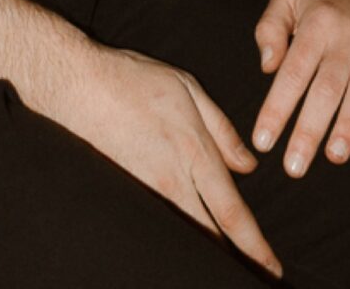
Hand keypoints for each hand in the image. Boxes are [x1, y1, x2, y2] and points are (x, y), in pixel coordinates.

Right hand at [47, 45, 281, 275]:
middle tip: (253, 279)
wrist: (78, 86)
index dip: (255, 246)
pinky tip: (184, 241)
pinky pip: (159, 223)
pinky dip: (177, 236)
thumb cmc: (133, 80)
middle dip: (234, 262)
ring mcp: (146, 191)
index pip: (232, 212)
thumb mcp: (188, 88)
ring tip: (222, 264)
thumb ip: (222, 129)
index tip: (271, 269)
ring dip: (206, 250)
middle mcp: (172, 180)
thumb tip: (248, 165)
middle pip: (209, 236)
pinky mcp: (127, 193)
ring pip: (184, 234)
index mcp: (194, 151)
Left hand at [252, 0, 349, 176]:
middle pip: (327, 87)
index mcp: (315, 24)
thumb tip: (266, 67)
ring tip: (335, 156)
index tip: (262, 142)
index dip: (277, 108)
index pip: (292, 72)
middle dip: (309, 129)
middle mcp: (346, 35)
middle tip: (294, 168)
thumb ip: (269, 29)